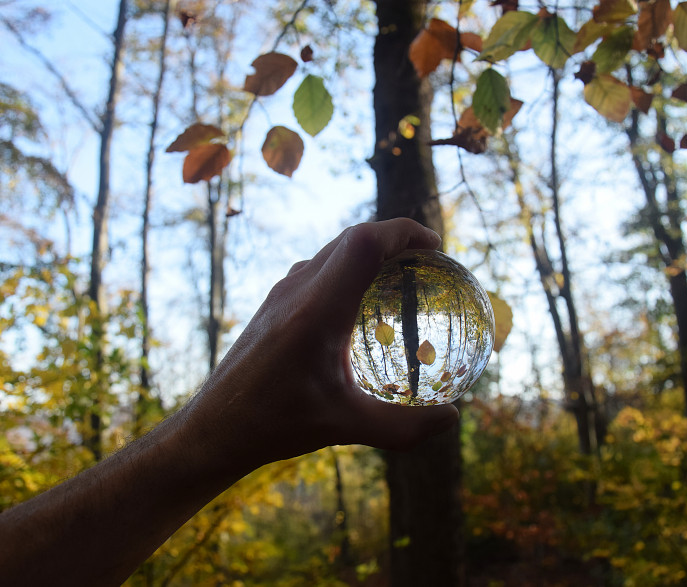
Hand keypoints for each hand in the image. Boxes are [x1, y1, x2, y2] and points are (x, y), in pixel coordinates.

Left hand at [186, 218, 459, 474]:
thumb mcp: (346, 426)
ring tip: (398, 276)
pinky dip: (347, 270)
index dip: (403, 232)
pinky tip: (358, 306)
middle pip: (351, 239)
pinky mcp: (273, 305)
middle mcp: (297, 291)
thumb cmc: (274, 424)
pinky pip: (318, 270)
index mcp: (317, 310)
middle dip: (393, 237)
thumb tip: (451, 419)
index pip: (364, 243)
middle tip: (426, 259)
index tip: (434, 245)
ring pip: (332, 252)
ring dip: (367, 251)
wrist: (213, 427)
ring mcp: (281, 294)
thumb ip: (403, 427)